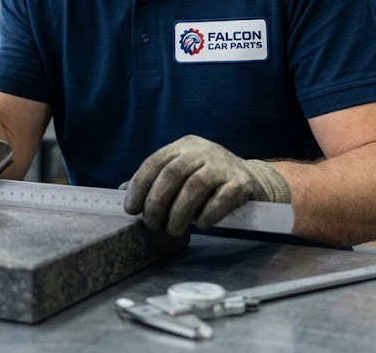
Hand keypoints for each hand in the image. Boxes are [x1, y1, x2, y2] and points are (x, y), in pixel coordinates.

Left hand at [123, 135, 291, 235]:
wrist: (254, 182)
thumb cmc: (209, 182)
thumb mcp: (182, 175)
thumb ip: (155, 182)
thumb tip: (122, 193)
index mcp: (184, 146)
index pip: (155, 162)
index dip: (139, 186)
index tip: (131, 209)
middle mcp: (203, 150)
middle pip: (172, 174)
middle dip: (157, 202)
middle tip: (152, 225)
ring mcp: (224, 164)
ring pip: (195, 186)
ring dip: (180, 212)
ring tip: (174, 230)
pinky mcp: (243, 182)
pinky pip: (223, 198)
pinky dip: (209, 213)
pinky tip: (202, 225)